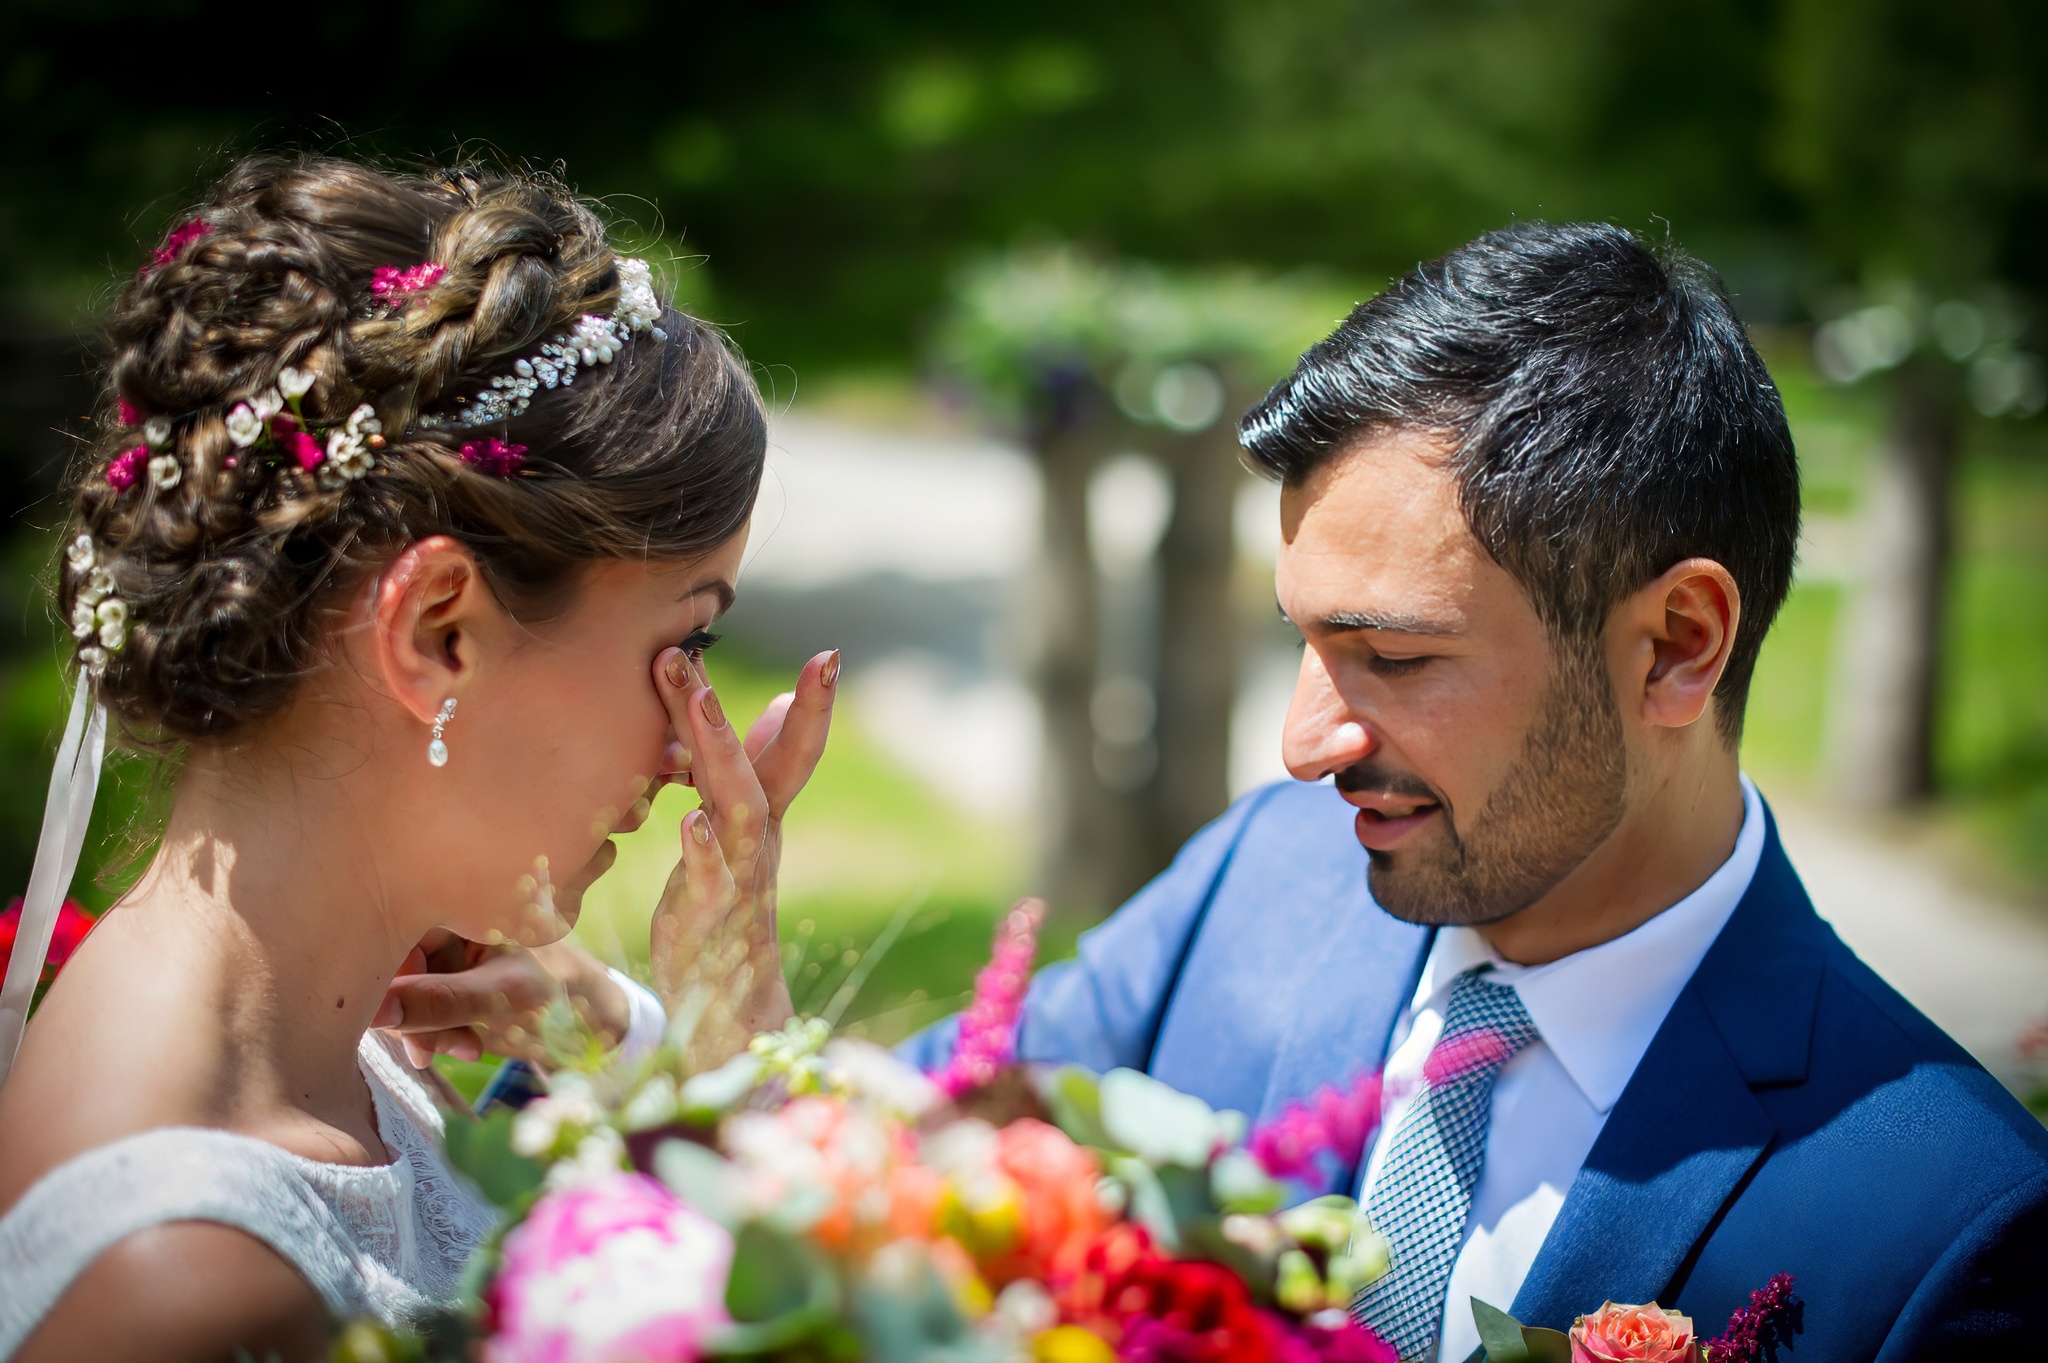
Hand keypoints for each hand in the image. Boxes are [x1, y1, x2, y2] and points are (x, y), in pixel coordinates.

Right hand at [374, 930, 630, 1067]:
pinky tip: (467, 1046)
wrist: (599, 1021)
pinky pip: (424, 1003)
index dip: (390, 977)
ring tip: (464, 1048)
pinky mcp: (454, 980)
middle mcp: (457, 920)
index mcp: (471, 902)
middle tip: (428, 1050)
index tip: (392, 1020)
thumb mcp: (500, 998)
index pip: (400, 930)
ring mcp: (454, 951)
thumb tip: (375, 1011)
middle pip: (400, 963)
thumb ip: (439, 1002)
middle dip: (411, 1009)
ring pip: (408, 988)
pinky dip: (437, 1029)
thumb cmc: (563, 994)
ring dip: (425, 1025)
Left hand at [649, 647, 837, 1068]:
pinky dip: (704, 851)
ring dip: (716, 750)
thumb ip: (760, 767)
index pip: (791, 749)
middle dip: (726, 705)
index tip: (829, 654)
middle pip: (754, 764)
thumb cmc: (729, 904)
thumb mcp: (744, 829)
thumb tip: (782, 707)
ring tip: (697, 704)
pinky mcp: (708, 914)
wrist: (731, 1002)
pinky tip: (691, 823)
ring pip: (735, 805)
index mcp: (762, 814)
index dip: (813, 705)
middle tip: (690, 651)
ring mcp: (738, 874)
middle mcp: (758, 837)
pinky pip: (711, 879)